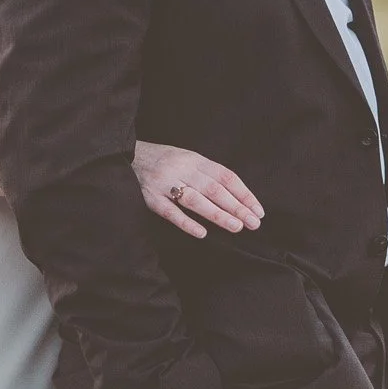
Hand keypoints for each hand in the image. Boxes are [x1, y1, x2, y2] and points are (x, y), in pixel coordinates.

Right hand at [133, 142, 263, 238]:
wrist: (129, 155)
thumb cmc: (165, 161)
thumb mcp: (188, 159)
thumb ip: (208, 174)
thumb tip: (237, 196)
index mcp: (195, 159)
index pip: (225, 176)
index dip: (244, 193)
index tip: (258, 210)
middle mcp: (182, 169)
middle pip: (214, 189)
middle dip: (236, 207)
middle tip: (253, 222)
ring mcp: (165, 184)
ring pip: (195, 200)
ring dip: (217, 214)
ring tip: (236, 227)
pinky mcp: (151, 198)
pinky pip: (170, 212)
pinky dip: (186, 223)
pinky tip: (202, 233)